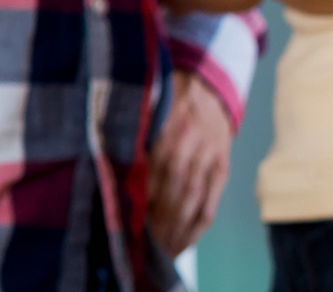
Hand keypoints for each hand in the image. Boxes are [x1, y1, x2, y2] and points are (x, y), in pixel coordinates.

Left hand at [148, 73, 232, 256]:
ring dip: (178, 224)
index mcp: (172, 122)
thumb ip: (135, 126)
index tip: (130, 211)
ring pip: (194, 195)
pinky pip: (212, 199)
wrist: (211, 87)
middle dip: (160, 214)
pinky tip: (185, 240)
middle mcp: (194, 140)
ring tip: (161, 247)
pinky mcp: (222, 166)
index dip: (146, 189)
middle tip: (142, 238)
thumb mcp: (150, 101)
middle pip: (177, 182)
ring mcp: (211, 154)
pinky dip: (199, 223)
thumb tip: (110, 155)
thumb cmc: (169, 96)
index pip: (158, 162)